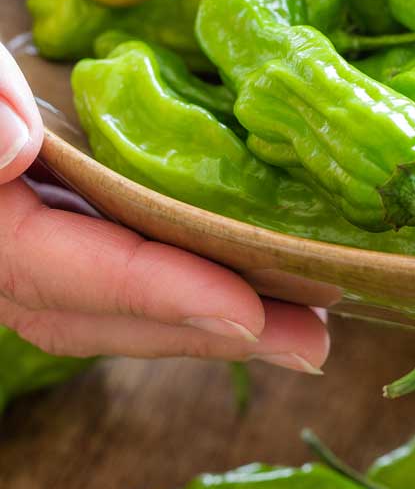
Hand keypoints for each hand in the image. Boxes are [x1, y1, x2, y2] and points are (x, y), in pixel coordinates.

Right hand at [0, 46, 330, 370]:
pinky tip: (247, 290)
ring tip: (301, 330)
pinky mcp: (38, 233)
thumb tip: (15, 145)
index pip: (57, 267)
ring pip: (101, 311)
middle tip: (310, 344)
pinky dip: (174, 294)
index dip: (152, 292)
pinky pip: (103, 283)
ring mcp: (11, 249)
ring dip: (201, 326)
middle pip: (93, 314)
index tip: (243, 309)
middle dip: (204, 333)